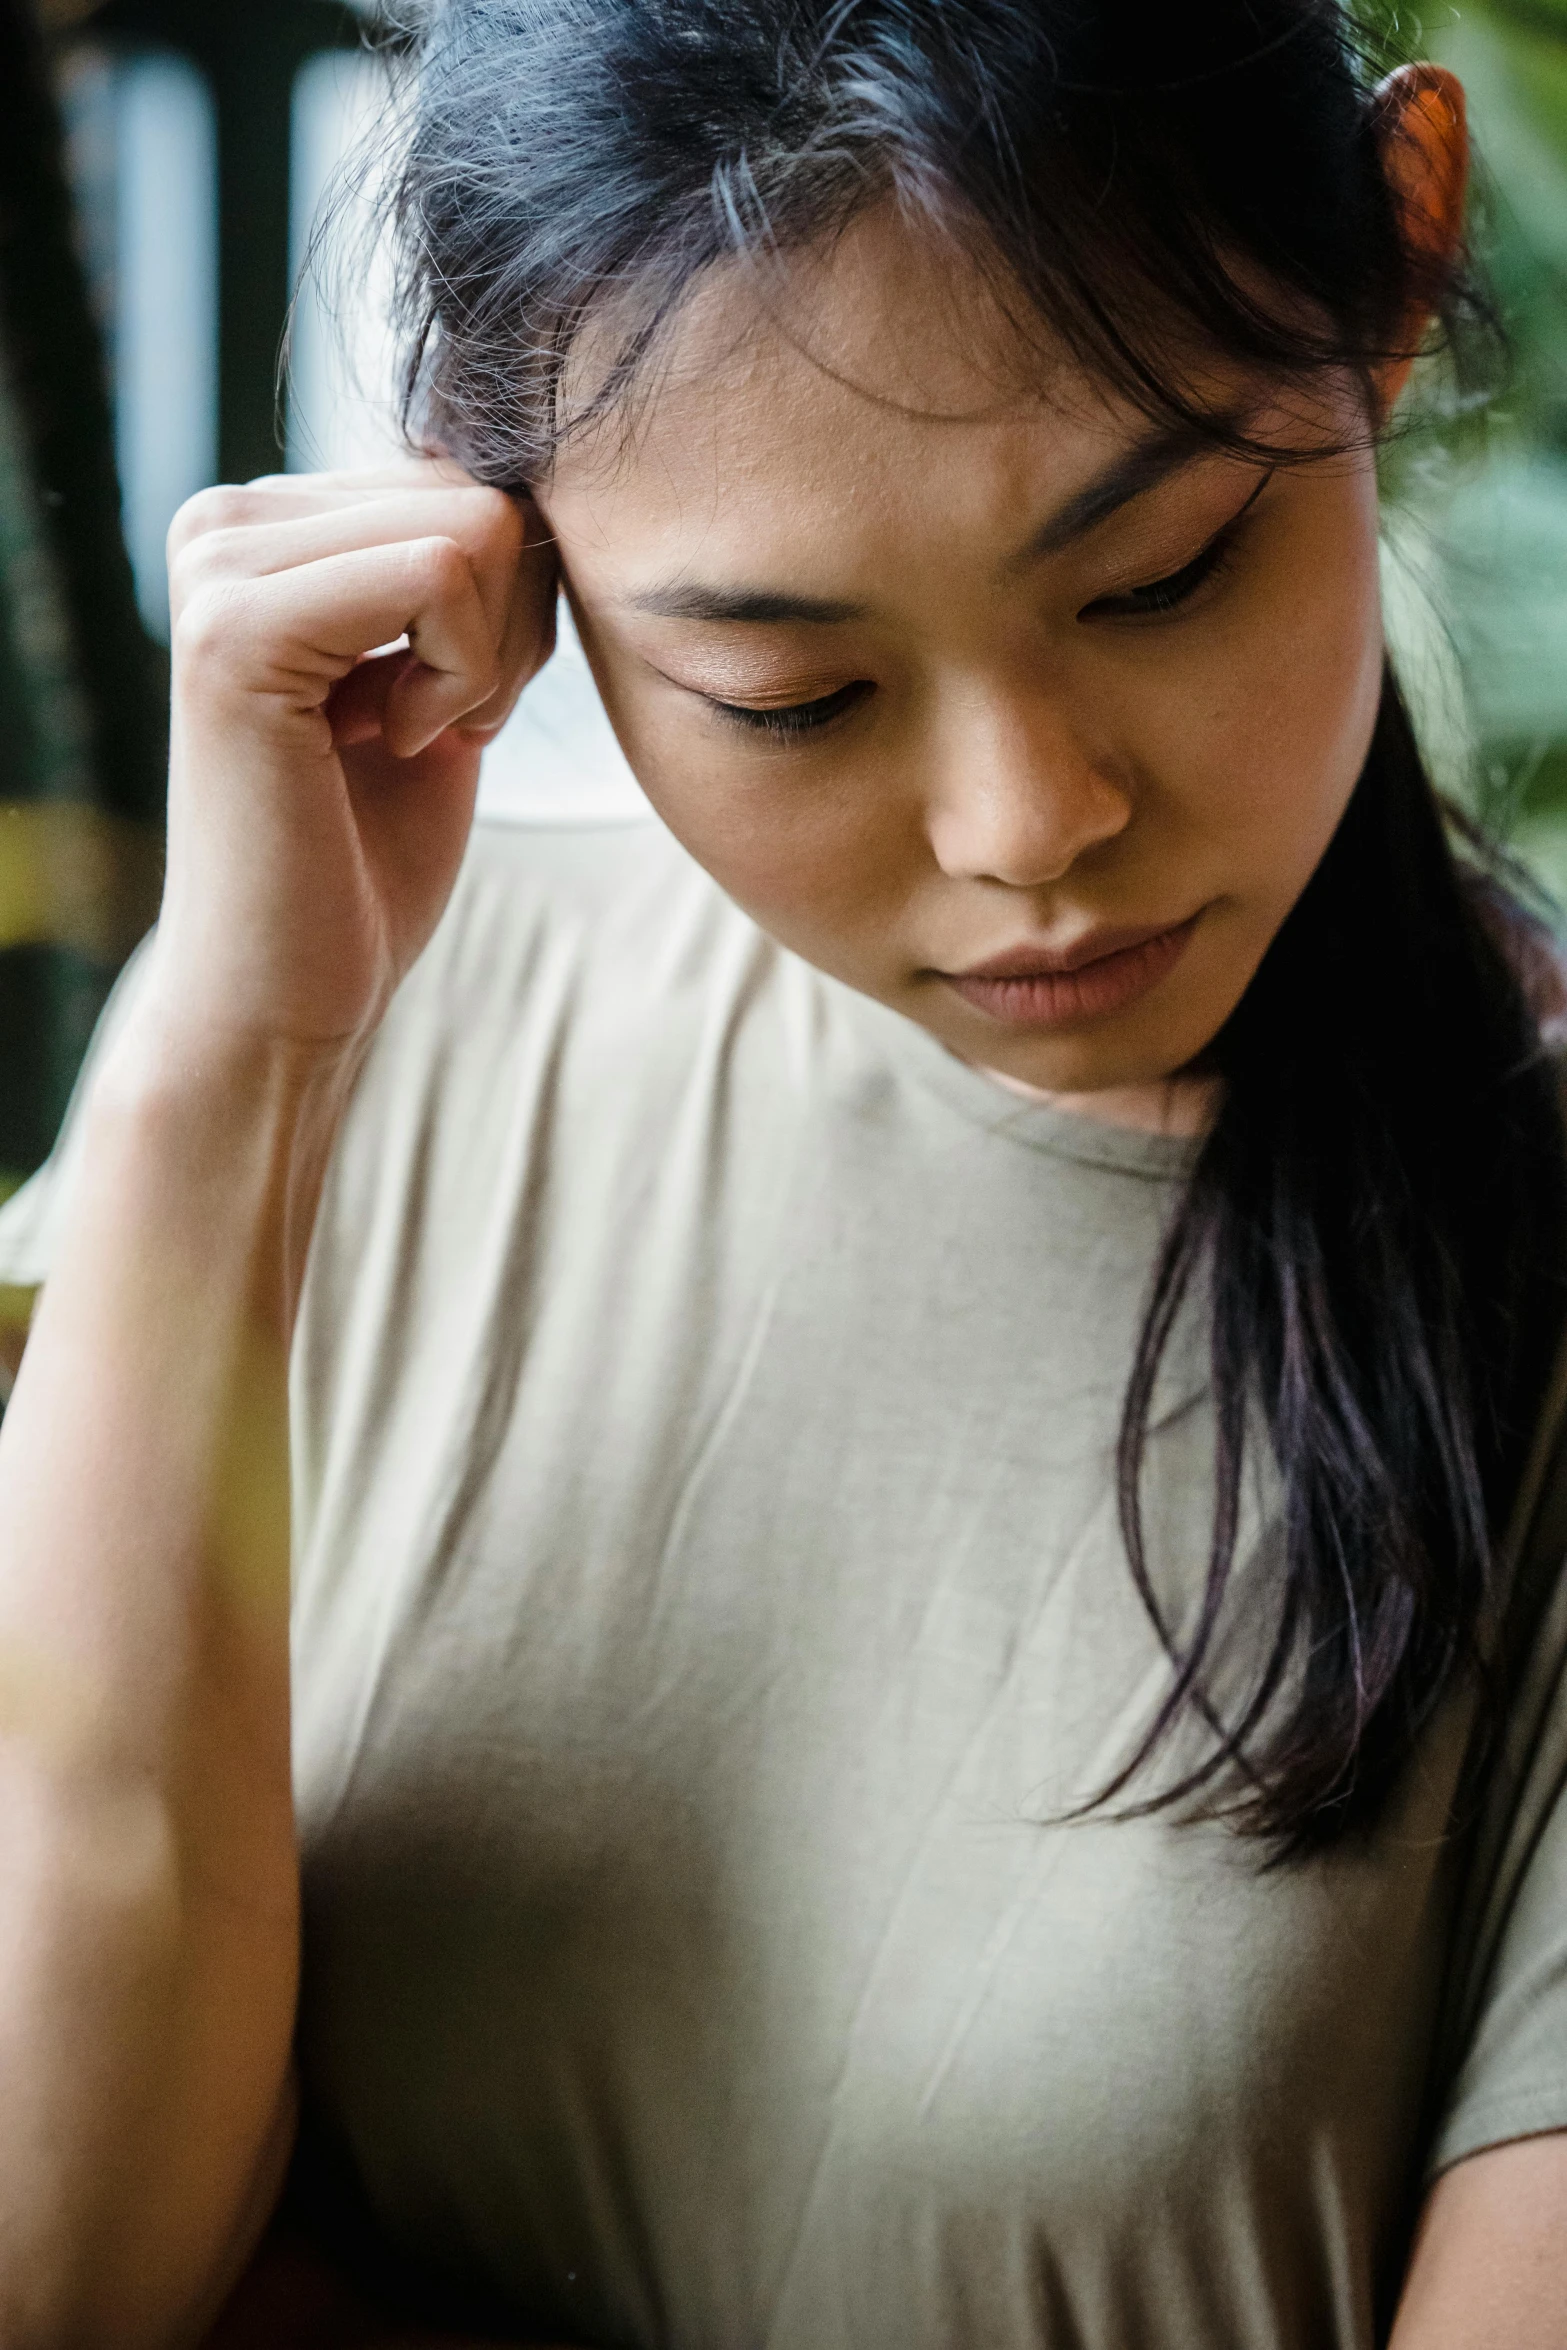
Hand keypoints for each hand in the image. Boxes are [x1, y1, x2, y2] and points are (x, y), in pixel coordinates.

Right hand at [145, 458, 555, 1064]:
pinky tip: (389, 745)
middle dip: (508, 634)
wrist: (289, 993)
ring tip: (399, 739)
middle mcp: (228, 520)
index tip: (442, 710)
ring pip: (478, 527)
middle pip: (485, 493)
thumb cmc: (368, 861)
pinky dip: (463, 677)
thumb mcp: (437, 682)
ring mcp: (221, 565)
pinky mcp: (238, 626)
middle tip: (429, 733)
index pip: (472, 479)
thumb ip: (464, 574)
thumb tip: (543, 478)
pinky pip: (444, 572)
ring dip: (486, 661)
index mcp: (267, 525)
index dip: (507, 613)